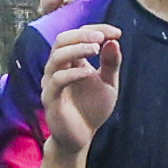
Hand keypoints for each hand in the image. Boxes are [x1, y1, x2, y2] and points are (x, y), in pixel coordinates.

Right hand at [35, 21, 121, 157]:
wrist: (82, 138)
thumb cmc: (92, 108)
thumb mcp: (109, 83)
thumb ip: (111, 63)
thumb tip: (114, 41)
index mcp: (72, 61)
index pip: (78, 35)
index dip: (97, 30)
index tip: (117, 33)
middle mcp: (58, 68)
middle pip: (62, 40)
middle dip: (82, 35)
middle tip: (101, 38)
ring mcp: (51, 82)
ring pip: (56, 57)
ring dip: (77, 49)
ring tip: (96, 50)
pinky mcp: (50, 99)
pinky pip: (57, 80)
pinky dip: (72, 73)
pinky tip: (88, 73)